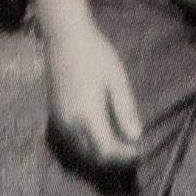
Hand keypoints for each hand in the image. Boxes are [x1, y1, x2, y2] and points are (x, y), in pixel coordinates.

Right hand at [44, 19, 142, 171]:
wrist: (65, 37)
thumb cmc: (95, 53)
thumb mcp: (116, 78)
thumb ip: (125, 109)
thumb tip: (136, 136)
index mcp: (87, 116)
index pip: (106, 150)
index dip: (124, 156)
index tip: (140, 152)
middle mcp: (70, 124)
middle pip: (92, 155)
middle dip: (113, 158)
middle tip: (132, 150)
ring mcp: (60, 120)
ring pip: (81, 150)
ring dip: (99, 153)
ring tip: (119, 144)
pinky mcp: (55, 114)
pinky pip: (72, 141)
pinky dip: (87, 145)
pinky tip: (100, 134)